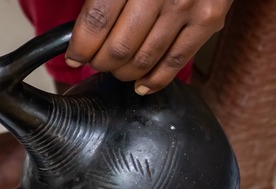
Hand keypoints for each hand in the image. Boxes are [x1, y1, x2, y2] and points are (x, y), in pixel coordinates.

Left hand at [66, 0, 232, 93]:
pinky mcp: (209, 19)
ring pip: (143, 60)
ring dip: (123, 72)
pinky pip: (176, 61)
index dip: (80, 47)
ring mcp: (186, 6)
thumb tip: (75, 32)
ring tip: (116, 68)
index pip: (97, 22)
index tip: (74, 56)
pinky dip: (154, 80)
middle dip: (100, 62)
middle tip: (96, 61)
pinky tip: (140, 84)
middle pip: (119, 48)